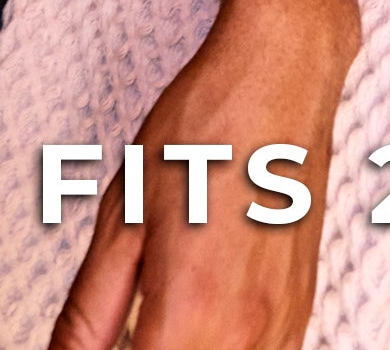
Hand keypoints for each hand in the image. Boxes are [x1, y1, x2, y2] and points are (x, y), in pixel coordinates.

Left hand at [52, 0, 355, 349]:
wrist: (285, 68)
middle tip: (116, 331)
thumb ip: (85, 317)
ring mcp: (285, 320)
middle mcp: (248, 330)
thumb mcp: (121, 219)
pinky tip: (195, 332)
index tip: (91, 344)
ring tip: (151, 329)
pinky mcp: (303, 303)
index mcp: (191, 314)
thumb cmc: (204, 126)